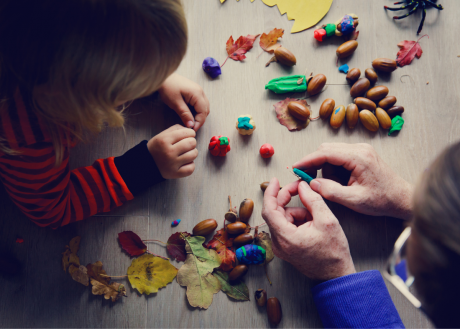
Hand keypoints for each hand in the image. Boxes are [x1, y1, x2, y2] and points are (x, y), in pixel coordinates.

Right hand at [147, 124, 197, 178]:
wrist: (146, 164)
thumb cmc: (157, 148)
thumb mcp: (162, 135)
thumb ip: (177, 129)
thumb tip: (191, 130)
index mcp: (164, 140)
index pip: (187, 133)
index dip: (190, 133)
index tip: (188, 136)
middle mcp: (168, 152)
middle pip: (192, 143)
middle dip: (192, 142)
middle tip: (186, 145)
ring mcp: (172, 164)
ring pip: (194, 155)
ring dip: (192, 153)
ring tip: (186, 153)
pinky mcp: (175, 174)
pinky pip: (191, 168)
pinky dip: (190, 164)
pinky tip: (184, 162)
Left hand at [158, 73, 209, 130]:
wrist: (163, 77)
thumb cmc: (168, 88)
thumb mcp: (175, 103)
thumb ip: (185, 114)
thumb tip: (191, 125)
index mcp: (197, 94)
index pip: (203, 112)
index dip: (199, 122)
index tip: (192, 129)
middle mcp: (200, 92)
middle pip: (206, 109)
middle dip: (200, 119)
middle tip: (192, 126)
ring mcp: (198, 91)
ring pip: (204, 107)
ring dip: (199, 115)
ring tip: (191, 121)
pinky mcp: (194, 91)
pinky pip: (200, 103)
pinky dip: (197, 110)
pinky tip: (190, 113)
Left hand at [262, 178, 355, 280]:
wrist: (336, 276)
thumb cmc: (333, 253)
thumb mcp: (327, 221)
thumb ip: (312, 200)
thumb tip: (302, 186)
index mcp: (285, 237)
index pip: (269, 209)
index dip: (271, 192)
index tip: (275, 180)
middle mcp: (278, 243)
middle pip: (276, 212)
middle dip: (288, 198)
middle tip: (301, 187)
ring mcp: (281, 247)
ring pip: (283, 218)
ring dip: (297, 212)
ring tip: (314, 217)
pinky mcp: (285, 247)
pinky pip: (286, 226)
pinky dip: (297, 220)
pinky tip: (311, 224)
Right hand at [293, 143, 412, 219]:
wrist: (401, 198)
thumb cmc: (381, 200)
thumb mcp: (354, 200)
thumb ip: (331, 191)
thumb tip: (312, 183)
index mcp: (358, 157)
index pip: (325, 153)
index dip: (307, 160)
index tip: (295, 168)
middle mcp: (360, 148)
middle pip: (326, 149)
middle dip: (315, 164)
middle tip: (308, 180)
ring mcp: (361, 149)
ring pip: (331, 153)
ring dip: (327, 168)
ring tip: (336, 186)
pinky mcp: (361, 153)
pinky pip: (339, 156)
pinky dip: (334, 168)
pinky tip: (340, 181)